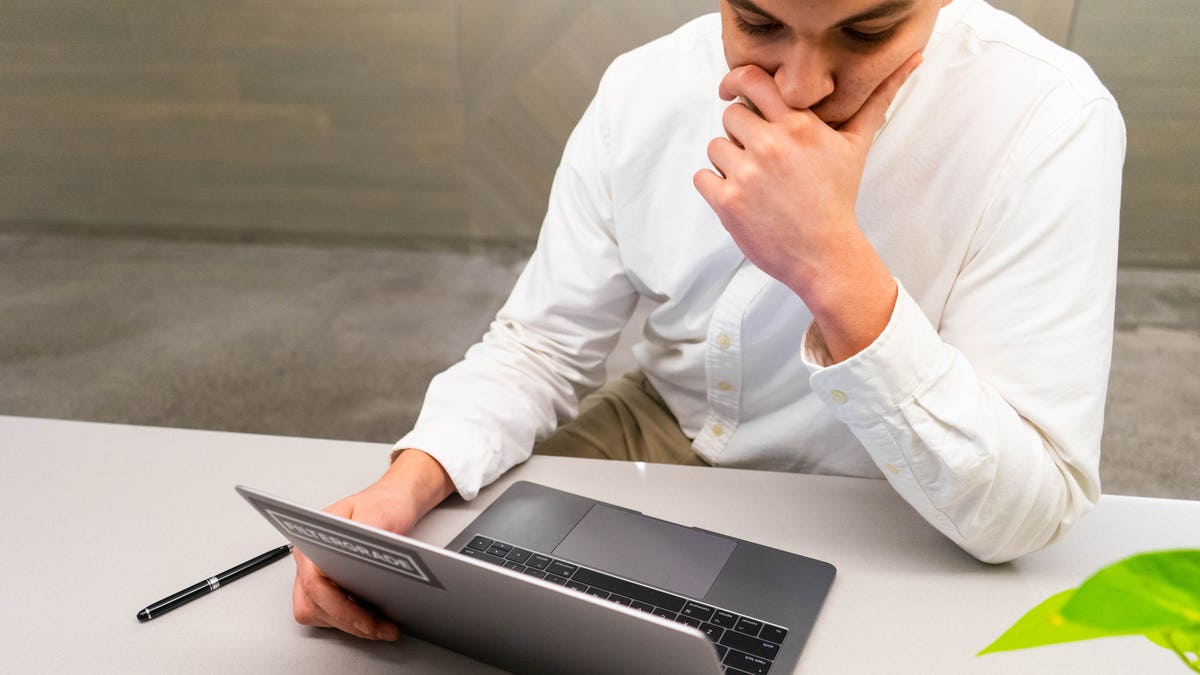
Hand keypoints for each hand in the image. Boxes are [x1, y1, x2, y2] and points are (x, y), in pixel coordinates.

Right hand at [291, 449, 454, 640]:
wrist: (394, 502)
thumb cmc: (383, 504)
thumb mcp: (380, 512)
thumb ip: (368, 532)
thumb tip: (360, 555)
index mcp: (312, 542)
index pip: (315, 585)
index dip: (339, 608)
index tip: (364, 620)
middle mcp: (309, 561)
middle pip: (315, 606)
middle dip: (349, 622)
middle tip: (381, 628)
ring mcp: (317, 575)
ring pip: (320, 615)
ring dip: (350, 625)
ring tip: (382, 626)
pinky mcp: (330, 586)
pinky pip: (331, 614)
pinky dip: (352, 621)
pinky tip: (374, 618)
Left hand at [693, 51, 921, 295]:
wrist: (825, 254)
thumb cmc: (839, 198)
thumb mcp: (857, 144)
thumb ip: (876, 99)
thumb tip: (913, 58)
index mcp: (799, 126)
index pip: (753, 80)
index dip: (737, 81)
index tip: (732, 90)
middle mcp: (771, 145)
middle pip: (731, 114)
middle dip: (741, 131)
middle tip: (761, 155)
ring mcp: (746, 174)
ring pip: (715, 145)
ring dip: (728, 160)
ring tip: (755, 180)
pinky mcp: (727, 201)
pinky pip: (701, 176)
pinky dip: (714, 185)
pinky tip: (740, 196)